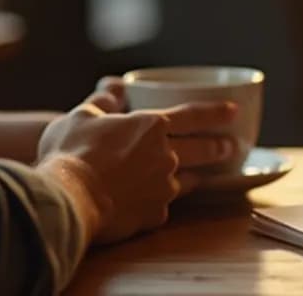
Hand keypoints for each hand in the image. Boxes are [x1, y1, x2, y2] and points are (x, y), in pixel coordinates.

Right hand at [36, 84, 237, 243]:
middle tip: (231, 147)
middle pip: (202, 150)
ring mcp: (164, 187)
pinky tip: (149, 204)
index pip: (192, 115)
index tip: (235, 111)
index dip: (216, 112)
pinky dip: (157, 202)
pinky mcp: (154, 215)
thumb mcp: (82, 116)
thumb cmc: (71, 153)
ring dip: (195, 176)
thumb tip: (113, 87)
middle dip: (219, 147)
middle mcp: (165, 156)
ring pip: (188, 180)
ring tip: (199, 177)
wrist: (67, 199)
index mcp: (151, 127)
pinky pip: (161, 206)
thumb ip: (103, 101)